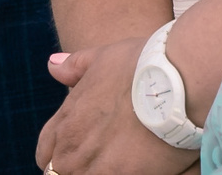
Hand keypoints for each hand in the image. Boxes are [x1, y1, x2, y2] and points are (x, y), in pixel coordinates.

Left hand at [35, 40, 196, 174]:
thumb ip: (75, 66)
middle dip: (78, 166)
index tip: (77, 151)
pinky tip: (137, 168)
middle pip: (63, 172)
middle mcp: (74, 151)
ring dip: (99, 171)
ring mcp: (97, 170)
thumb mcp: (102, 57)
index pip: (46, 153)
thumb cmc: (141, 66)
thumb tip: (52, 66)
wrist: (175, 83)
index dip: (59, 154)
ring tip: (120, 162)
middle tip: (105, 156)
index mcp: (66, 123)